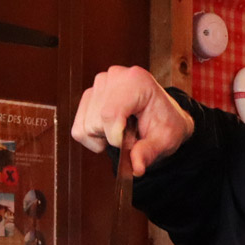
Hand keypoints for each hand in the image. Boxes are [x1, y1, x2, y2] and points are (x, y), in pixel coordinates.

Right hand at [70, 65, 193, 175]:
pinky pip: (78, 128)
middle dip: (112, 138)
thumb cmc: (165, 124)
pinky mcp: (89, 95)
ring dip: (103, 137)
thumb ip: (149, 153)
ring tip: (123, 129)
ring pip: (85, 127)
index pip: (110, 114)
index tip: (130, 144)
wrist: (163, 116)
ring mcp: (99, 84)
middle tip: (132, 134)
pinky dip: (93, 137)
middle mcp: (114, 77)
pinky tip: (111, 130)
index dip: (116, 137)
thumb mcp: (165, 141)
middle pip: (96, 122)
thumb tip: (137, 168)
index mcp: (137, 81)